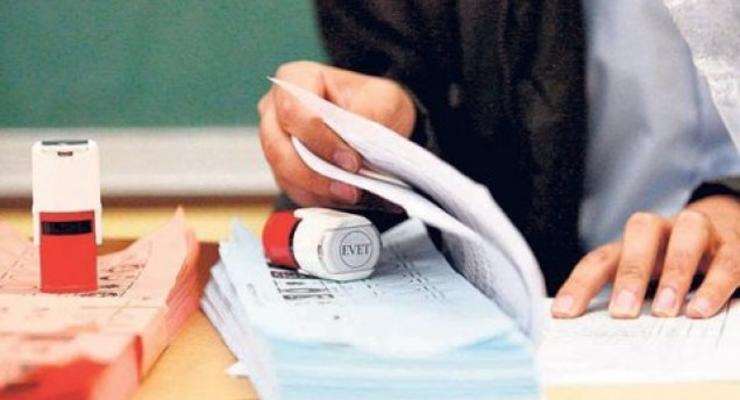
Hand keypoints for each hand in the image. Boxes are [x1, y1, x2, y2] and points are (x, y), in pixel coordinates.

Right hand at [258, 61, 415, 206]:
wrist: (379, 122)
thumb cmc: (375, 103)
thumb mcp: (384, 99)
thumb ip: (369, 115)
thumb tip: (353, 142)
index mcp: (296, 79)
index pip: (293, 110)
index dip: (319, 139)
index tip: (351, 161)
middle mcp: (276, 109)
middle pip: (277, 147)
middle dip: (314, 173)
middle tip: (349, 189)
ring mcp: (276, 140)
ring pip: (282, 172)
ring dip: (316, 190)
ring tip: (350, 196)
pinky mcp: (284, 168)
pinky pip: (292, 189)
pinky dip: (317, 198)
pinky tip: (342, 200)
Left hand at [552, 195, 739, 318]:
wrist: (730, 223)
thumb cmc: (673, 258)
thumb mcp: (646, 272)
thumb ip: (624, 293)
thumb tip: (588, 328)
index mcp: (632, 242)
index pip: (600, 258)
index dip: (579, 284)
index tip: (563, 314)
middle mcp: (663, 229)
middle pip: (641, 232)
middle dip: (630, 272)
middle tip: (623, 313)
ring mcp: (700, 231)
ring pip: (687, 235)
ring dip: (674, 272)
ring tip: (666, 311)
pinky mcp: (735, 244)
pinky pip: (728, 259)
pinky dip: (715, 284)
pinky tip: (701, 309)